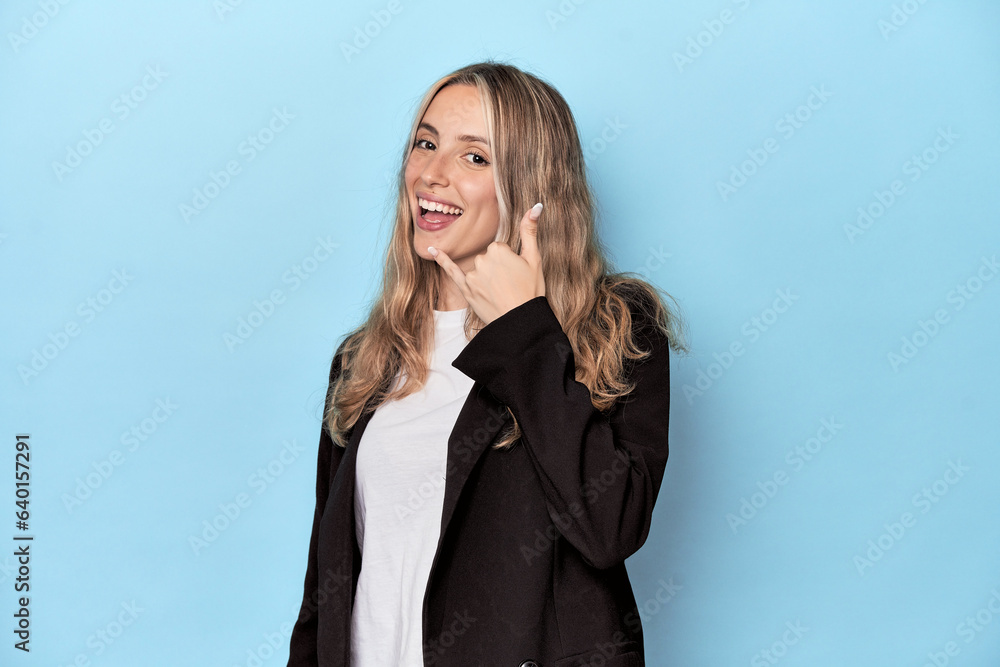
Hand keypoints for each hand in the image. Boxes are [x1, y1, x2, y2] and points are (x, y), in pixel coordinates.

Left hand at [429, 203, 545, 325]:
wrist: (521, 322)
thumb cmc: (530, 291)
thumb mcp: (534, 258)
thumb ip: (530, 230)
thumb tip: (536, 205)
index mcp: (498, 249)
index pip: (500, 248)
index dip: (509, 261)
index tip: (516, 274)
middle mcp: (482, 260)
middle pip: (488, 257)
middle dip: (498, 269)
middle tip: (510, 285)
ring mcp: (472, 275)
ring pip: (478, 268)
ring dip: (487, 277)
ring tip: (501, 293)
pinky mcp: (466, 289)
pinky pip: (451, 271)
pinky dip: (442, 260)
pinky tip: (433, 250)